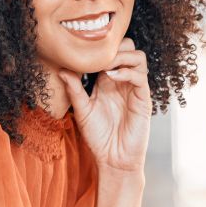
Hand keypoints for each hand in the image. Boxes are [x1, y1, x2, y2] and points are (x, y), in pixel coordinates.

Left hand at [56, 37, 151, 173]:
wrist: (113, 159)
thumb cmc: (98, 137)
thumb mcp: (82, 111)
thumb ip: (74, 90)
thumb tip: (62, 69)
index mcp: (108, 82)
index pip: (111, 53)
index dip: (100, 48)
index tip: (83, 51)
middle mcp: (123, 82)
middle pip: (128, 49)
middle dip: (114, 46)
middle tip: (97, 55)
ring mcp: (135, 89)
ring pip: (138, 58)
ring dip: (122, 56)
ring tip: (104, 65)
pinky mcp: (143, 100)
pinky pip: (141, 77)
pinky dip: (126, 72)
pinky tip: (111, 77)